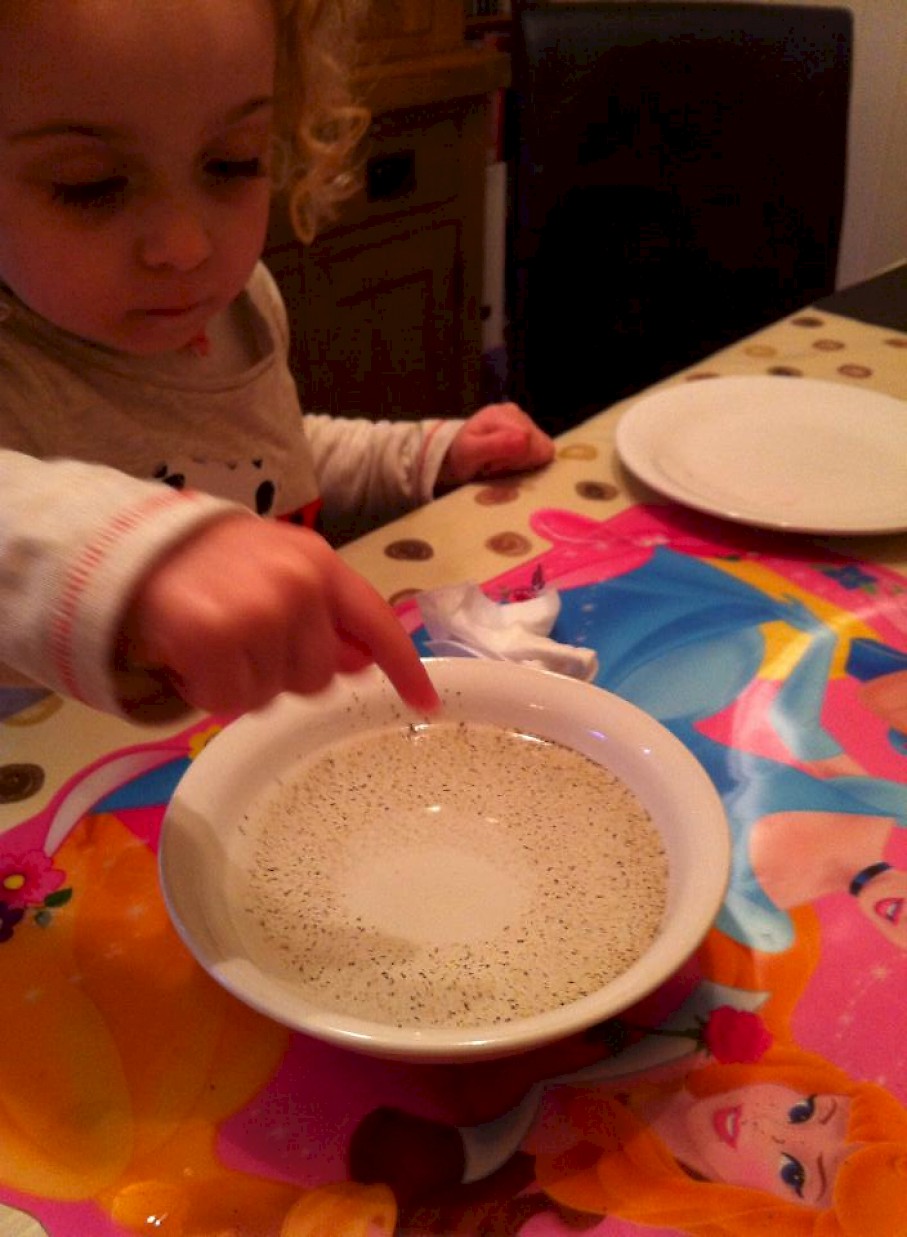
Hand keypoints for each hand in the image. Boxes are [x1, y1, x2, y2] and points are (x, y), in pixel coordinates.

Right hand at [117, 516, 439, 715]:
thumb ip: (321, 613)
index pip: (376, 622)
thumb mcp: (277, 571)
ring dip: (240, 682)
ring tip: (212, 641)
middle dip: (281, 672)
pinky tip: (190, 654)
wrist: (130, 549)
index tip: (426, 702)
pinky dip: (206, 690)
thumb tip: (359, 663)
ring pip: (271, 695)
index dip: (404, 667)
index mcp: (320, 564)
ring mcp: (259, 611)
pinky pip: (228, 701)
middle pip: (318, 677)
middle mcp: (299, 585)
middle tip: (242, 641)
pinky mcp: (216, 637)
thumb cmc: (210, 565)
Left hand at [437, 403, 554, 488]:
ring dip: (524, 463)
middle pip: (540, 446)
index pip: (533, 444)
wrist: (451, 454)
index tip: (497, 466)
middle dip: (522, 463)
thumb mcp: (471, 453)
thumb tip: (525, 438)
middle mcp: (517, 413)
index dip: (520, 462)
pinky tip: (508, 461)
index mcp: (504, 414)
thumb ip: (496, 445)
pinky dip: (526, 462)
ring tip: (500, 463)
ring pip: (542, 450)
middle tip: (497, 466)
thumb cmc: (459, 455)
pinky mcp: (527, 431)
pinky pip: (539, 452)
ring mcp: (523, 420)